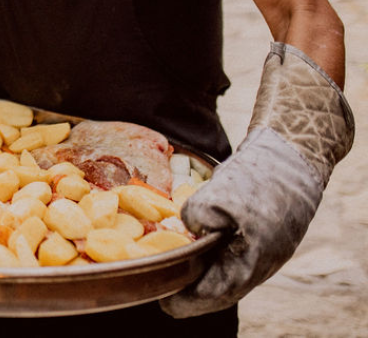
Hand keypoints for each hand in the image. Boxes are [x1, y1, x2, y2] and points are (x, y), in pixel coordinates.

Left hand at [162, 43, 353, 317]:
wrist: (293, 154)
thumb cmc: (263, 176)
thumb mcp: (226, 194)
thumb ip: (200, 214)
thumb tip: (185, 227)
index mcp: (253, 261)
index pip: (215, 293)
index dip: (186, 298)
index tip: (162, 299)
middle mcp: (259, 261)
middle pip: (219, 285)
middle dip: (189, 284)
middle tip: (160, 278)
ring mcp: (261, 247)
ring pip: (225, 268)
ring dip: (198, 266)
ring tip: (169, 259)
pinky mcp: (259, 232)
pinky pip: (231, 251)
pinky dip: (209, 248)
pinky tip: (189, 237)